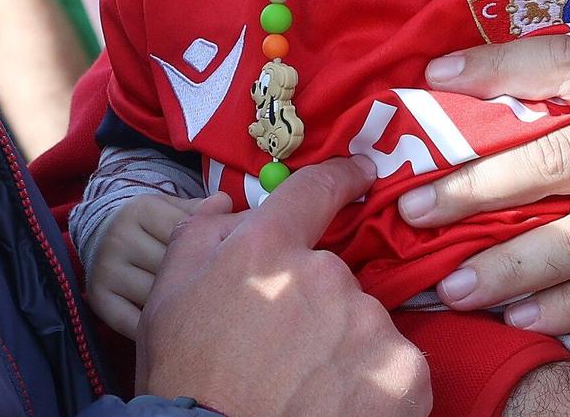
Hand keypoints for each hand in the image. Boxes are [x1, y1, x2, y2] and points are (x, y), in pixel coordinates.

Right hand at [86, 192, 227, 339]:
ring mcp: (106, 268)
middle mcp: (119, 236)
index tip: (225, 268)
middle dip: (196, 284)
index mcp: (142, 209)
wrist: (104, 237)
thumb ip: (201, 211)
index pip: (187, 237)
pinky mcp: (97, 296)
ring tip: (197, 313)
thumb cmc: (152, 226)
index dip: (208, 256)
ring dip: (178, 309)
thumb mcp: (173, 209)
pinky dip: (156, 329)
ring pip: (155, 297)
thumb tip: (225, 203)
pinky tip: (172, 326)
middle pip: (172, 270)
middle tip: (218, 298)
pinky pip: (134, 323)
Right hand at [137, 154, 430, 415]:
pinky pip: (396, 368)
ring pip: (365, 323)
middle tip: (286, 351)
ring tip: (309, 388)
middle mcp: (323, 275)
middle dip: (317, 305)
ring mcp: (368, 325)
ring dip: (345, 347)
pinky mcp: (403, 374)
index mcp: (265, 248)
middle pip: (335, 276)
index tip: (360, 176)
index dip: (340, 179)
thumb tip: (231, 204)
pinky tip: (339, 407)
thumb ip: (201, 235)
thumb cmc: (186, 382)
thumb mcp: (167, 297)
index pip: (314, 191)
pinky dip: (376, 387)